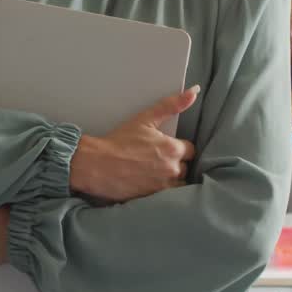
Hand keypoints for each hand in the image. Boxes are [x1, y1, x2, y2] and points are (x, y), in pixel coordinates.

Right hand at [70, 85, 199, 202]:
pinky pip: (166, 196)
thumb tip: (194, 92)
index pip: (190, 150)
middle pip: (185, 167)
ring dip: (170, 179)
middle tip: (157, 159)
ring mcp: (163, 187)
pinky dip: (160, 190)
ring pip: (178, 183)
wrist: (97, 165)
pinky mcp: (153, 199)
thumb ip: (171, 105)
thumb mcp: (145, 119)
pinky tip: (148, 182)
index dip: (179, 147)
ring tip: (154, 173)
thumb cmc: (119, 142)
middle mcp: (172, 169)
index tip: (166, 147)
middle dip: (175, 163)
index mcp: (173, 149)